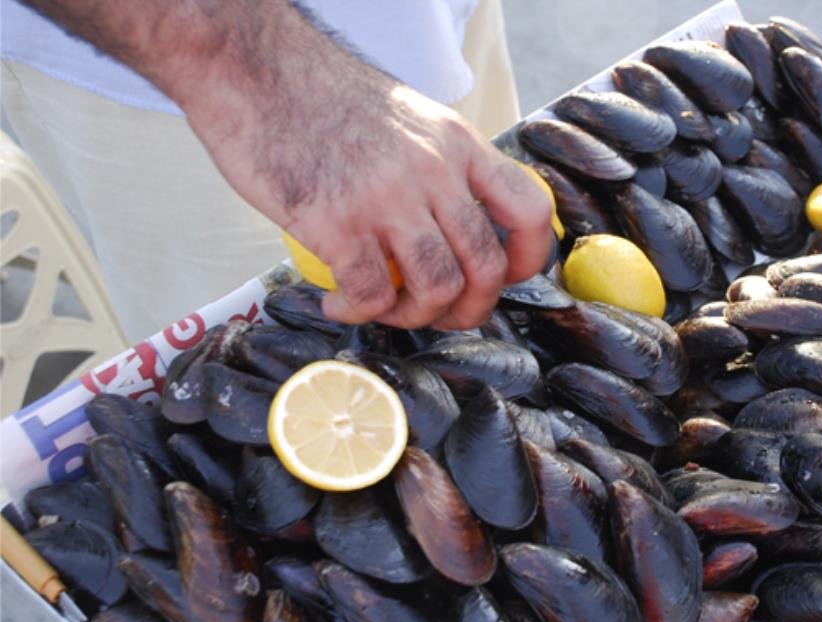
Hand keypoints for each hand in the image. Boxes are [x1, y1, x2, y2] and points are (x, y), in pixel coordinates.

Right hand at [177, 12, 550, 329]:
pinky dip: (359, 312)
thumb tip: (460, 226)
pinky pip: (370, 294)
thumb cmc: (322, 96)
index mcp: (458, 144)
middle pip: (486, 267)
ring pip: (437, 288)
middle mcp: (433, 170)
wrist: (256, 69)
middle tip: (440, 313)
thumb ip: (441, 168)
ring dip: (416, 317)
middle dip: (470, 310)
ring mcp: (386, 197)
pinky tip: (340, 301)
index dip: (529, 259)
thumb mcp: (410, 119)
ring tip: (387, 308)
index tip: (506, 279)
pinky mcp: (336, 222)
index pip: (529, 210)